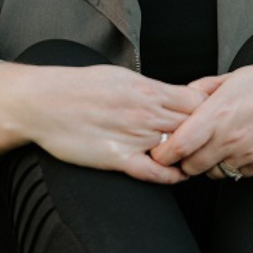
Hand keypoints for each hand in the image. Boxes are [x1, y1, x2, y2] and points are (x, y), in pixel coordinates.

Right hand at [28, 65, 205, 182]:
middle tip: (209, 142)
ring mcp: (133, 136)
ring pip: (178, 150)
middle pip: (194, 126)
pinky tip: (177, 175)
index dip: (209, 111)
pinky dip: (170, 176)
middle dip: (204, 135)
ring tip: (195, 159)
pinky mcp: (117, 158)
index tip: (210, 118)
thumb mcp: (122, 76)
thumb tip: (173, 94)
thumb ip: (150, 88)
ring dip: (189, 155)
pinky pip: (154, 172)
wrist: (42, 101)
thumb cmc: (79, 86)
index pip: (197, 102)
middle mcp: (146, 113)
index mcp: (149, 90)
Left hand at [150, 41, 252, 178]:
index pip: (177, 145)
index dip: (163, 152)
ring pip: (214, 174)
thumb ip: (204, 89)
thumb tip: (182, 97)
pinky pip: (238, 174)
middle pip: (191, 167)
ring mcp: (248, 153)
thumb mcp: (234, 77)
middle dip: (184, 161)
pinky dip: (233, 166)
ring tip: (215, 148)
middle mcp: (230, 137)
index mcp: (218, 114)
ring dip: (209, 165)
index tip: (161, 149)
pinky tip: (239, 149)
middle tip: (186, 150)